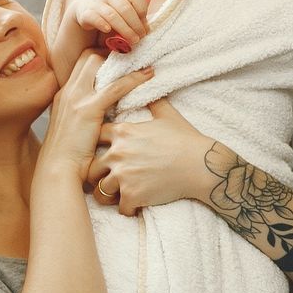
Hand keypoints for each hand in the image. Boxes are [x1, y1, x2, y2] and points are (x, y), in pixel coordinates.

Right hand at [36, 54, 151, 186]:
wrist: (56, 170)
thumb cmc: (66, 157)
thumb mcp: (70, 129)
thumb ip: (81, 117)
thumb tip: (99, 115)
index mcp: (63, 95)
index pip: (80, 64)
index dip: (99, 58)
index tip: (118, 62)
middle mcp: (68, 92)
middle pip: (88, 57)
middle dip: (110, 53)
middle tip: (132, 57)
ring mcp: (76, 98)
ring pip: (100, 65)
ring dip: (124, 62)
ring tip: (145, 63)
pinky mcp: (88, 109)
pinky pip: (116, 87)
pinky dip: (134, 79)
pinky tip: (148, 76)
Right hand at [73, 0, 149, 49]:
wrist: (84, 8)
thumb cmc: (109, 10)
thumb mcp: (123, 9)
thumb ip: (135, 17)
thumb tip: (146, 29)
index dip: (143, 10)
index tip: (145, 23)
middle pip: (125, 8)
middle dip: (136, 24)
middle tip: (140, 36)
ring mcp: (96, 2)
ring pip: (112, 15)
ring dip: (124, 29)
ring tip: (132, 40)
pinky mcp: (86, 13)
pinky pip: (95, 18)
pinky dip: (102, 24)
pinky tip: (108, 31)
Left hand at [87, 98, 217, 215]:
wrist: (201, 165)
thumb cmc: (186, 139)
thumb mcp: (168, 115)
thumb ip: (153, 101)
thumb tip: (151, 83)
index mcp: (123, 132)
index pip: (96, 137)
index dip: (100, 146)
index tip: (108, 152)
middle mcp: (118, 153)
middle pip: (91, 167)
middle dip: (98, 173)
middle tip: (109, 178)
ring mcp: (123, 176)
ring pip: (101, 190)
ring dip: (110, 194)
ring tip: (119, 195)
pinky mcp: (132, 195)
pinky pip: (120, 208)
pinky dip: (128, 209)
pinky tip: (136, 205)